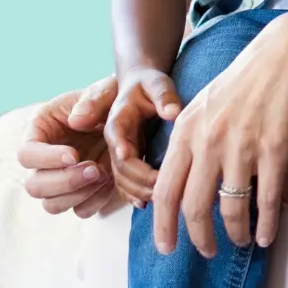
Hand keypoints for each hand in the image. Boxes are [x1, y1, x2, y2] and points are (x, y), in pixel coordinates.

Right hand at [17, 79, 121, 216]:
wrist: (134, 116)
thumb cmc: (112, 98)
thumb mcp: (105, 91)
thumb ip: (92, 100)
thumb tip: (75, 120)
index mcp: (40, 131)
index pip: (27, 154)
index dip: (46, 159)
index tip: (74, 155)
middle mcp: (45, 160)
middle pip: (35, 187)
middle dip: (65, 182)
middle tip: (95, 169)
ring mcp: (61, 179)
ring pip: (52, 204)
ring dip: (78, 195)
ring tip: (104, 174)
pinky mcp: (82, 192)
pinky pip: (80, 210)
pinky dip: (95, 201)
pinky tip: (111, 182)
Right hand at [105, 66, 181, 208]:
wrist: (141, 86)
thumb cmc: (150, 84)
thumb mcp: (157, 83)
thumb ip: (164, 96)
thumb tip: (173, 112)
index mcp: (118, 120)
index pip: (117, 140)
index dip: (126, 155)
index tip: (144, 170)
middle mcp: (114, 140)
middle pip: (119, 167)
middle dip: (139, 180)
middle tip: (163, 187)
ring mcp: (118, 153)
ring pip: (120, 179)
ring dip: (137, 191)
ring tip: (161, 198)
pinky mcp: (126, 162)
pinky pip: (125, 183)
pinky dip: (134, 194)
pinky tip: (147, 203)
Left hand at [151, 10, 287, 257]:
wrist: (287, 54)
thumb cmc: (246, 79)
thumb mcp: (204, 104)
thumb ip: (188, 139)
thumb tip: (178, 178)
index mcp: (186, 131)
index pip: (165, 191)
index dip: (163, 226)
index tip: (167, 247)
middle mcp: (209, 142)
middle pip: (194, 208)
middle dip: (199, 239)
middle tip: (207, 251)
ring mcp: (242, 147)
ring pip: (231, 209)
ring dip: (235, 234)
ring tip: (240, 241)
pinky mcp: (274, 149)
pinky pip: (266, 199)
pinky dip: (266, 224)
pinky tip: (267, 235)